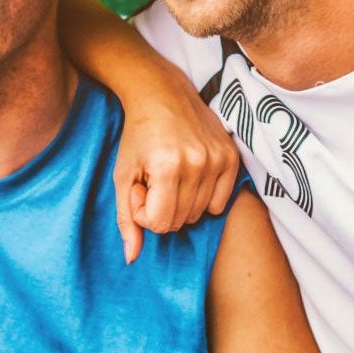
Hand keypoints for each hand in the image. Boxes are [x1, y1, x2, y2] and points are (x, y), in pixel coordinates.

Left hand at [111, 65, 239, 262]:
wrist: (162, 94)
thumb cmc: (137, 136)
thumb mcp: (122, 175)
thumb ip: (126, 219)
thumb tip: (132, 259)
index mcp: (167, 166)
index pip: (159, 223)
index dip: (143, 213)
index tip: (140, 190)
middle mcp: (197, 163)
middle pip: (180, 221)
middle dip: (162, 208)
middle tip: (154, 182)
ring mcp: (218, 159)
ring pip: (199, 214)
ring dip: (182, 204)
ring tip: (170, 178)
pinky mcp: (231, 156)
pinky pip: (220, 203)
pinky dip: (204, 198)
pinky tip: (191, 177)